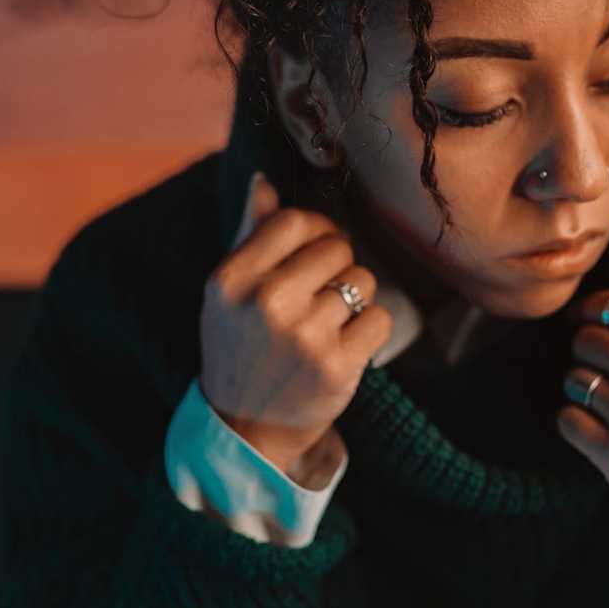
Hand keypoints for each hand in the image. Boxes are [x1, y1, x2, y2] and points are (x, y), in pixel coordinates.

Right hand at [199, 170, 393, 475]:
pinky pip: (380, 318)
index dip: (318, 230)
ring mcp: (302, 335)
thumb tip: (263, 180)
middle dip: (338, 267)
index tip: (319, 249)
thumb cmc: (239, 348)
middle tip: (322, 296)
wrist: (245, 428)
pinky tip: (346, 344)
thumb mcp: (228, 293)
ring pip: (362, 282)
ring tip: (330, 323)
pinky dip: (370, 330)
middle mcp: (266, 303)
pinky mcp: (336, 365)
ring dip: (355, 300)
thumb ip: (250, 234)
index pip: (295, 222)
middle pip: (337, 248)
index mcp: (233, 278)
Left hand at [557, 263, 608, 534]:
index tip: (586, 318)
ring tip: (604, 401)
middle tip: (598, 365)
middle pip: (588, 339)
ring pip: (574, 378)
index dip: (593, 309)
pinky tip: (595, 428)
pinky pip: (567, 419)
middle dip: (586, 349)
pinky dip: (574, 422)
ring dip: (581, 387)